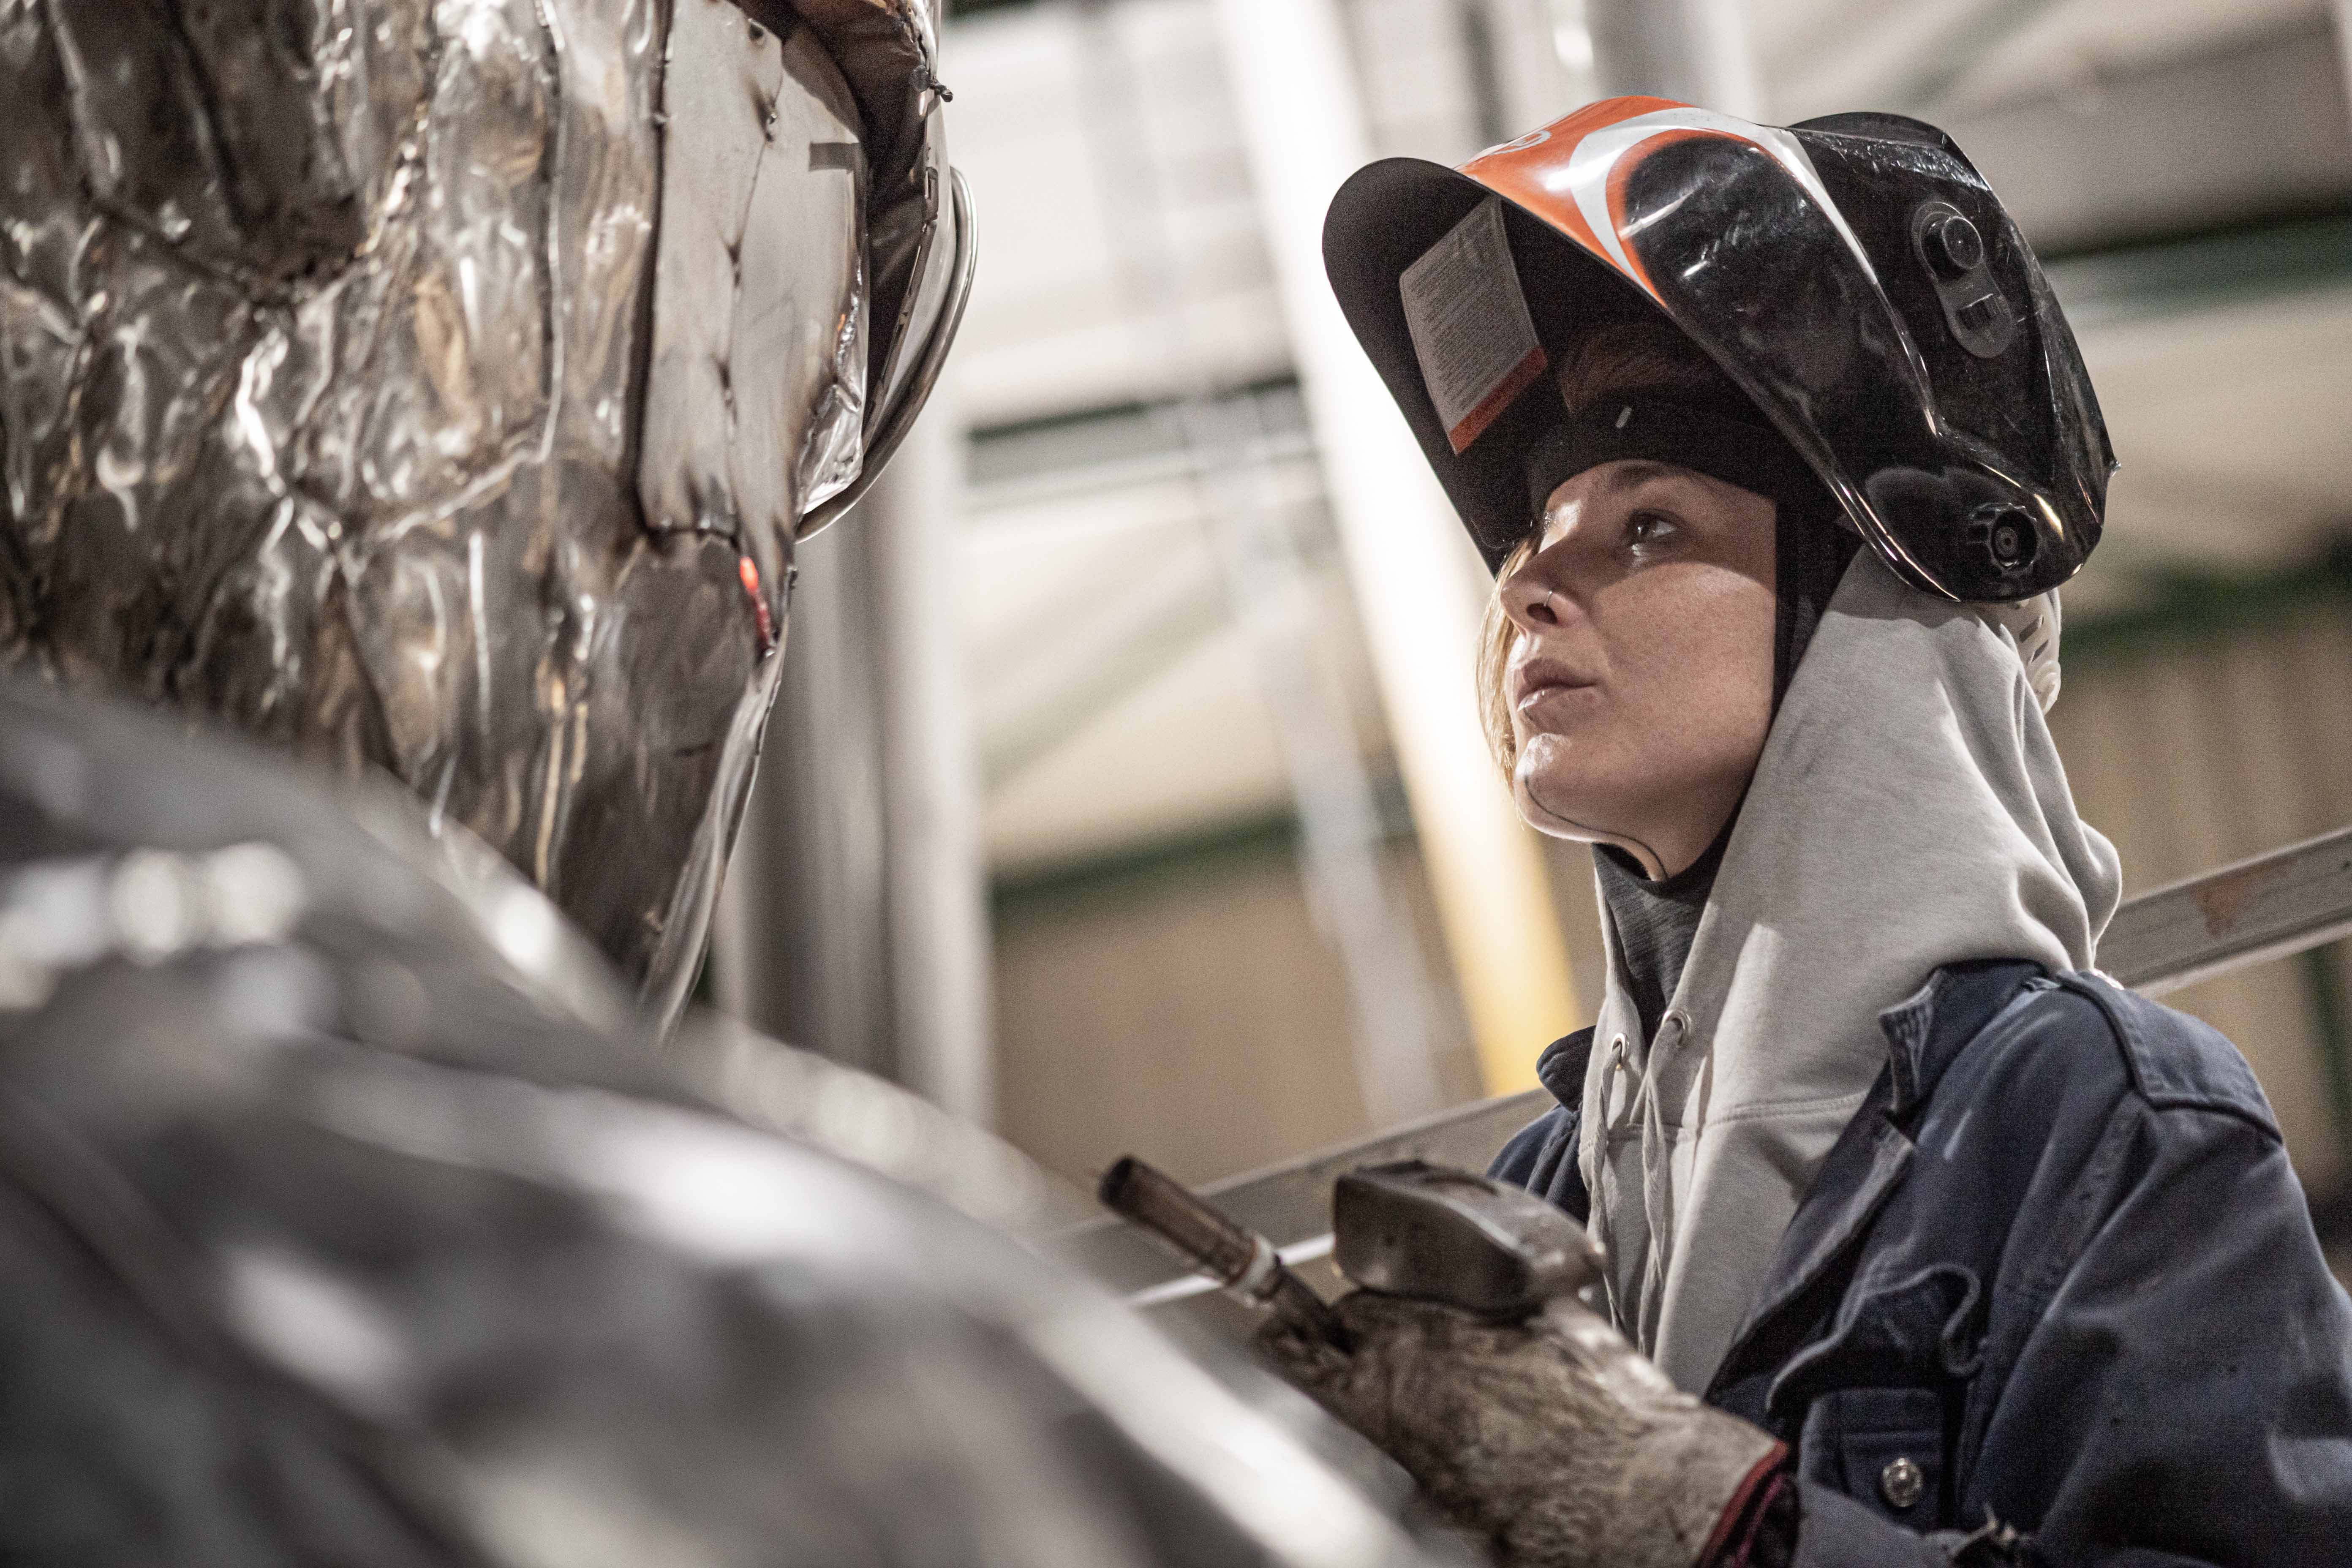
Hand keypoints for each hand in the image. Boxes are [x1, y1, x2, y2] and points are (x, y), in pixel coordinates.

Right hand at [1258, 1291, 1782, 1567]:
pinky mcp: (1533, 1292)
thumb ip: (1383, 1458)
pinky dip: (1475, 1317)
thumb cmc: (1553, 1521)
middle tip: (1385, 1384)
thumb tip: (1361, 1442)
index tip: (1278, 1344)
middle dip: (1358, 1341)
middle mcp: (1421, 1334)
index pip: (1292, 1345)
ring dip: (1415, 1324)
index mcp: (1382, 1394)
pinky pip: (1475, 1293)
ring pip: (1412, 1296)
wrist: (1652, 1494)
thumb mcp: (1438, 1505)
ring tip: (1452, 1377)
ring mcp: (1477, 1305)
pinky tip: (1505, 1365)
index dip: (1283, 1348)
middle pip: (1350, 1312)